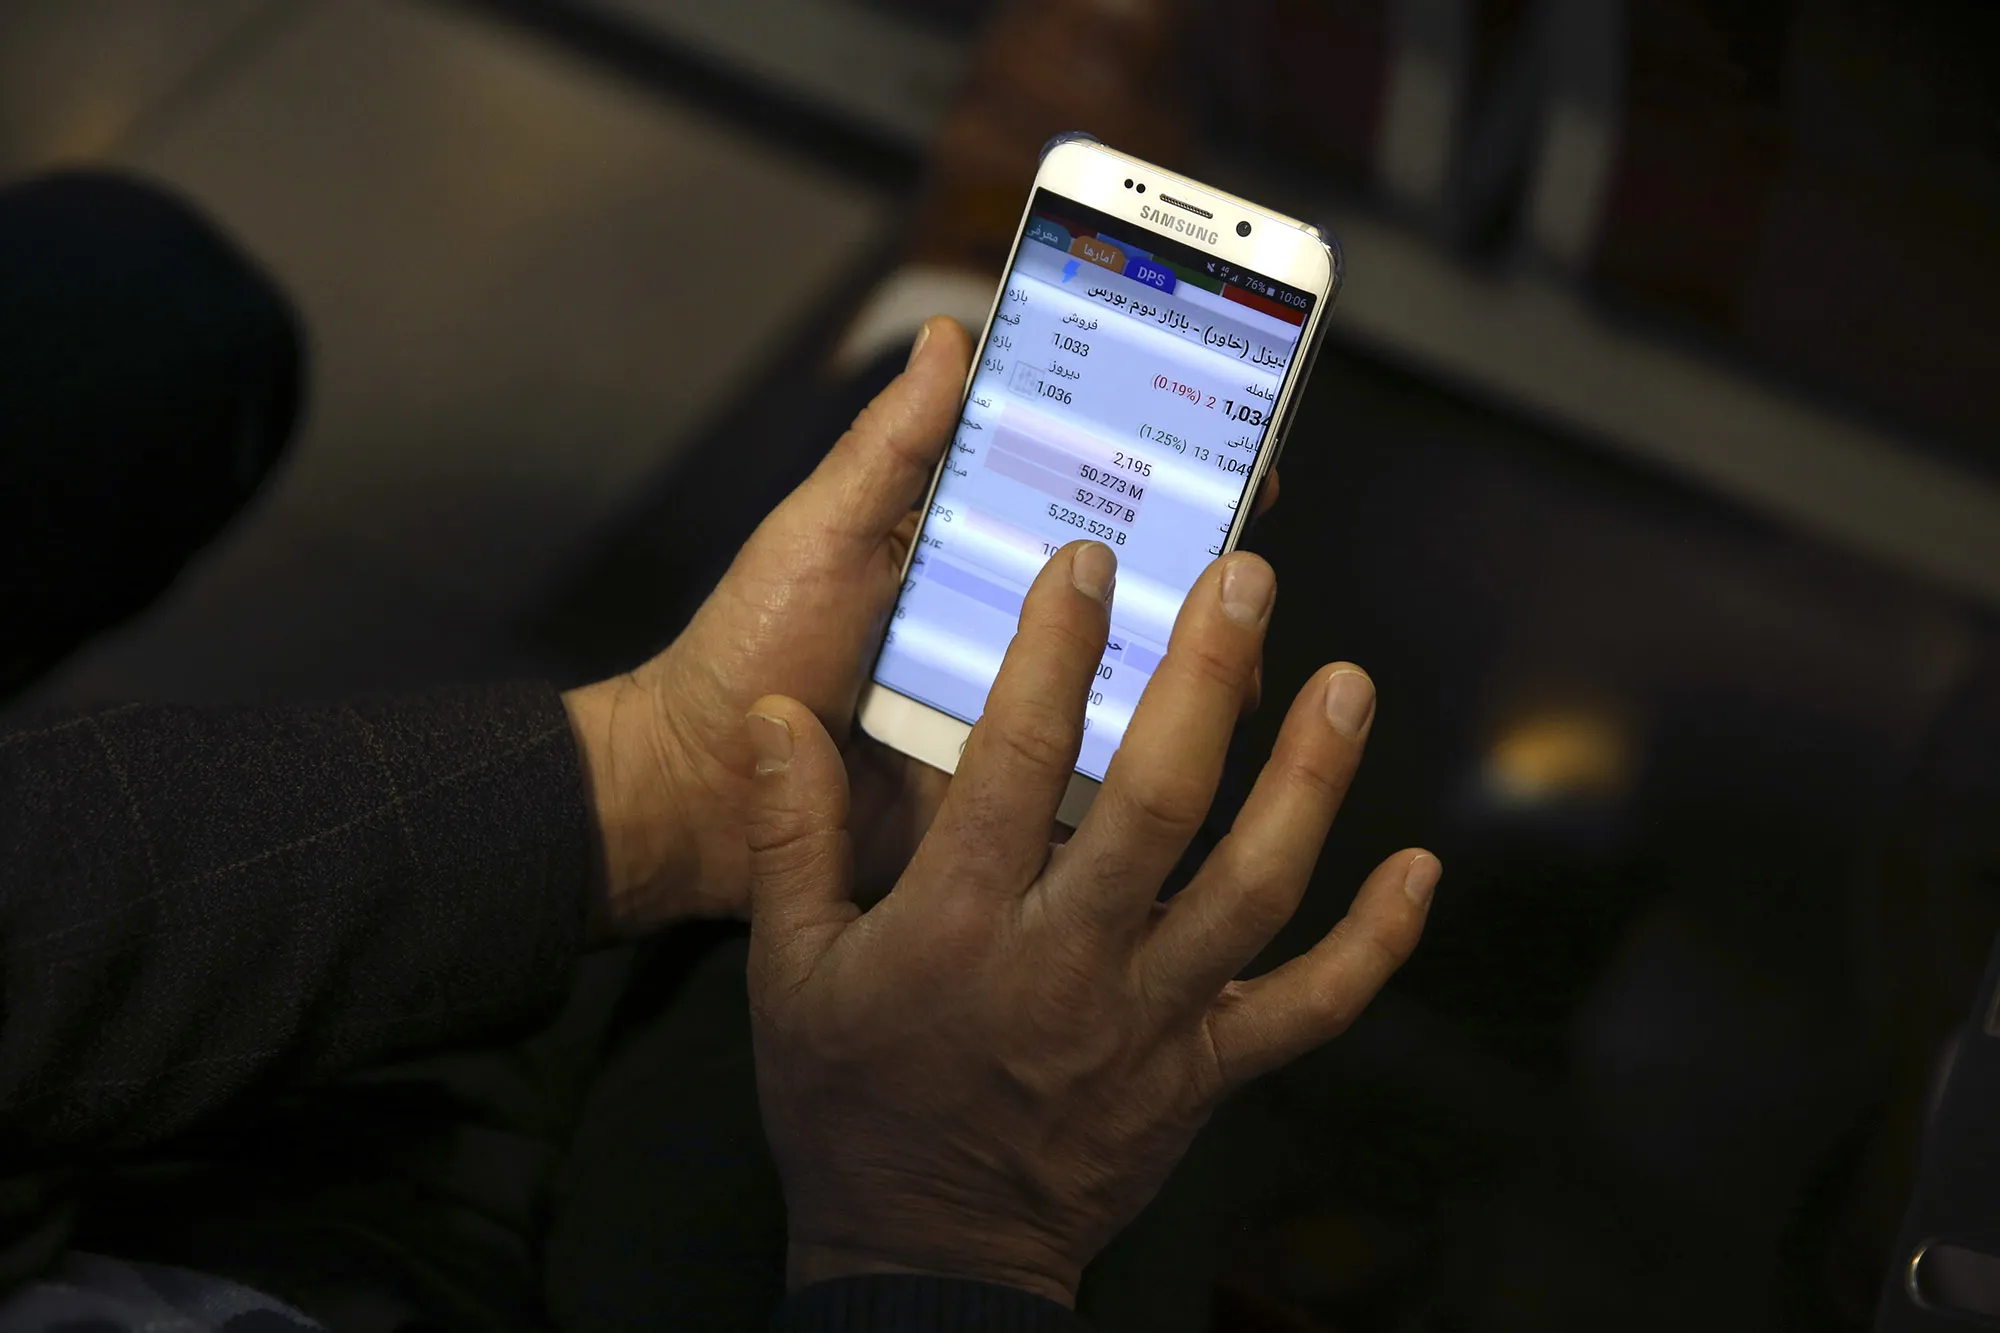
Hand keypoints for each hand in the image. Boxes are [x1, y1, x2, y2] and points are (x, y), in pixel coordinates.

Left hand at [561, 316, 1280, 941]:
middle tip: (1251, 516)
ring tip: (1238, 615)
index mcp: (966, 550)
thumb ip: (890, 446)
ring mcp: (1018, 707)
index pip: (1079, 487)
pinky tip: (1199, 715)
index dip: (1152, 451)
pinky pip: (1101, 763)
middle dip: (1198, 546)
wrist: (703, 794)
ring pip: (1131, 672)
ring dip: (1192, 645)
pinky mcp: (1017, 788)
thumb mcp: (821, 532)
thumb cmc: (752, 652)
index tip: (1222, 412)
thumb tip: (952, 336)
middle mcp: (1006, 624)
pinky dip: (1152, 743)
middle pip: (1126, 578)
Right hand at [741, 540, 1437, 1304]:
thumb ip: (789, 835)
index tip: (1091, 564)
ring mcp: (1152, 1022)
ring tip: (1345, 685)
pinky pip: (1311, 1009)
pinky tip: (1418, 867)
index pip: (1011, 760)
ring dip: (1310, 782)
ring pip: (1255, 889)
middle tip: (1243, 581)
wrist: (923, 1254)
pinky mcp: (1206, 1074)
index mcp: (959, 927)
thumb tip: (774, 712)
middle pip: (1157, 803)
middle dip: (1206, 679)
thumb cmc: (851, 1103)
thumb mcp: (787, 971)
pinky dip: (1375, 944)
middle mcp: (1068, 962)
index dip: (1054, 651)